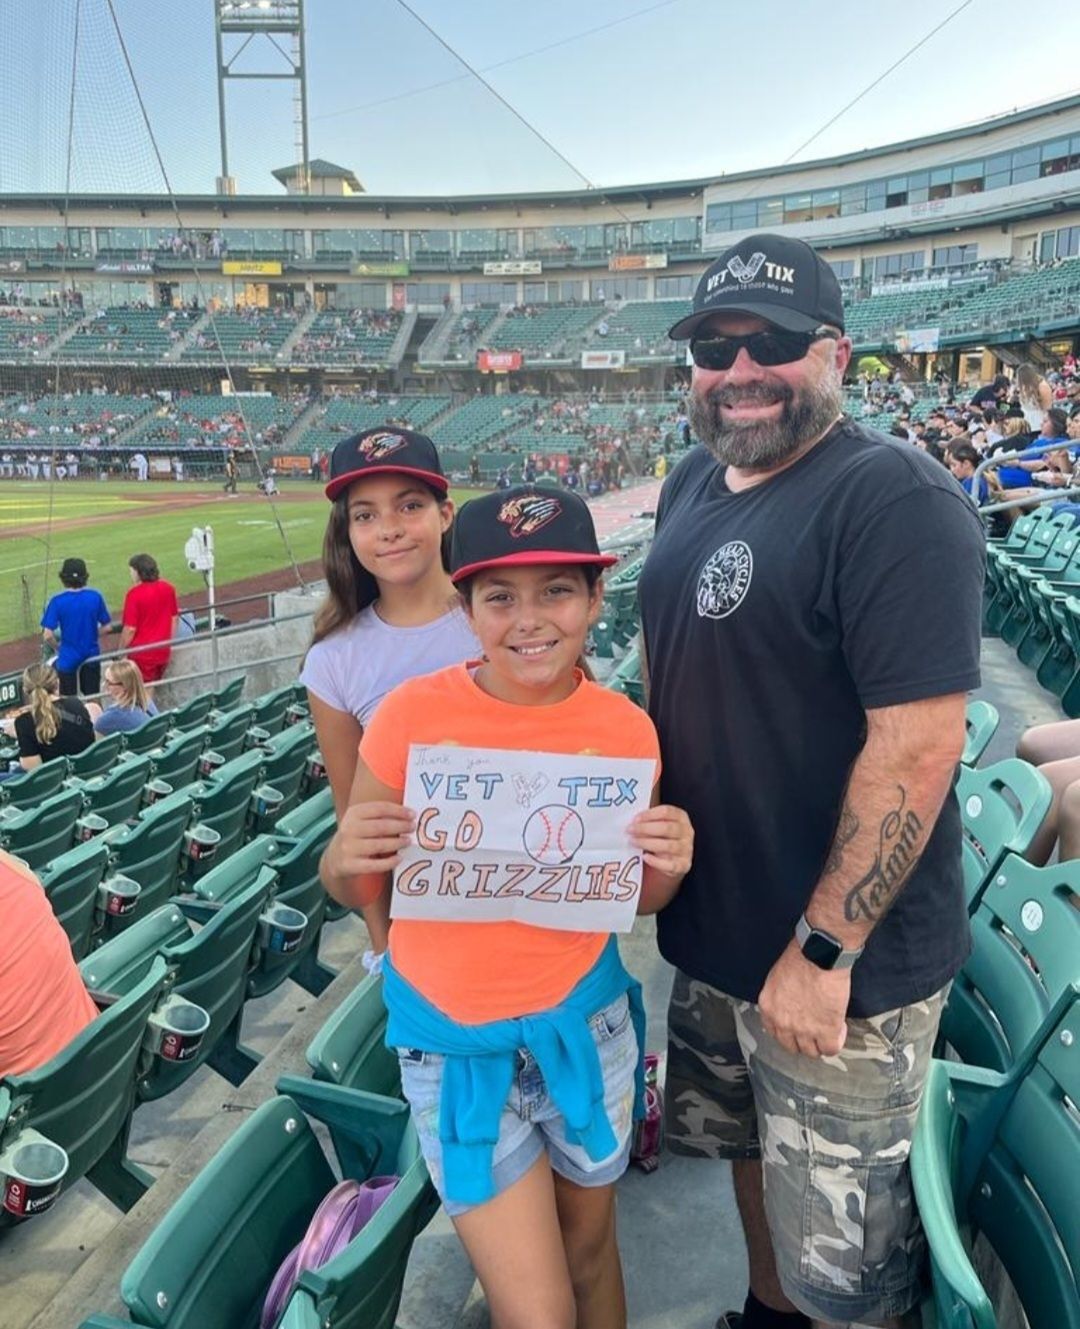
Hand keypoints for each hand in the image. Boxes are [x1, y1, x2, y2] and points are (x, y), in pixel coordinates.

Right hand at [323, 802, 414, 882]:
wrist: (334, 858)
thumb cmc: (356, 835)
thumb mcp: (361, 820)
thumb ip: (380, 816)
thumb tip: (409, 815)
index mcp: (353, 813)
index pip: (379, 808)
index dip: (398, 811)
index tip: (413, 814)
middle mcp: (348, 829)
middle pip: (380, 826)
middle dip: (400, 826)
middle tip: (413, 828)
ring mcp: (348, 848)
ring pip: (378, 845)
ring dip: (397, 843)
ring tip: (408, 841)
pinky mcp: (350, 865)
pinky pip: (373, 865)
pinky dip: (389, 862)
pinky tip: (399, 859)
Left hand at [628, 804, 692, 878]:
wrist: (671, 859)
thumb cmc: (661, 837)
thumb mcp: (658, 824)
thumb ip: (649, 820)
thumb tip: (632, 821)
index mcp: (681, 817)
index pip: (667, 812)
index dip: (649, 815)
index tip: (635, 819)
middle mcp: (687, 832)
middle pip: (667, 828)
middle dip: (645, 829)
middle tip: (630, 830)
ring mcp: (686, 849)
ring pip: (668, 846)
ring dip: (647, 843)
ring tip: (633, 842)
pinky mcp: (683, 865)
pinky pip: (670, 864)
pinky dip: (656, 861)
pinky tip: (645, 857)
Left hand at [757, 941, 849, 1058]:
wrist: (820, 954)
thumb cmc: (801, 956)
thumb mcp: (778, 977)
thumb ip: (780, 996)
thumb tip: (790, 1003)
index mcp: (768, 1007)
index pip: (774, 1032)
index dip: (788, 1032)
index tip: (797, 1028)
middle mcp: (782, 1022)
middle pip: (792, 1046)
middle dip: (803, 1040)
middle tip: (814, 1030)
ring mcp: (803, 1030)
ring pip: (811, 1052)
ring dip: (820, 1043)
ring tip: (829, 1029)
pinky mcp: (826, 1031)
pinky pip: (830, 1049)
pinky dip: (836, 1041)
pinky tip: (839, 1028)